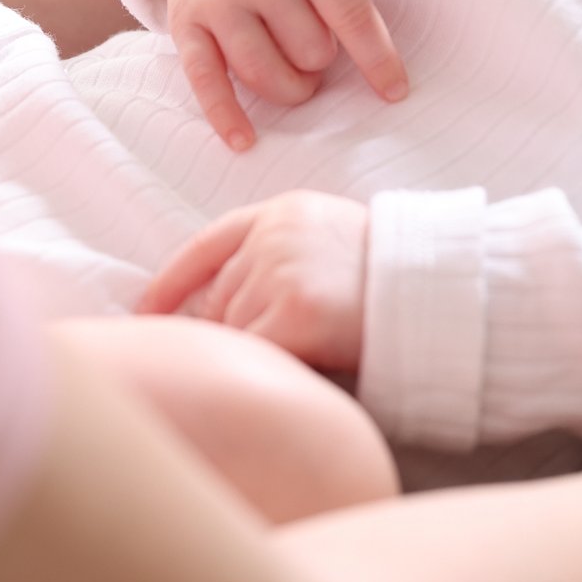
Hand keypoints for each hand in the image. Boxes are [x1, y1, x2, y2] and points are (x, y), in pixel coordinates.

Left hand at [135, 192, 370, 375]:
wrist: (439, 288)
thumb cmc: (390, 277)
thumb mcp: (329, 239)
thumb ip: (276, 254)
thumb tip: (213, 306)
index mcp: (282, 213)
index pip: (205, 246)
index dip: (169, 284)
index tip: (143, 313)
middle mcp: (273, 238)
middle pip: (218, 299)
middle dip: (233, 331)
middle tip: (267, 349)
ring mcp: (280, 273)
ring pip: (233, 330)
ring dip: (257, 350)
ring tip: (305, 351)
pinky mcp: (293, 315)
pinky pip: (254, 354)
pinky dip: (267, 369)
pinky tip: (298, 369)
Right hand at [140, 0, 414, 149]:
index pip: (349, 13)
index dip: (376, 58)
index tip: (395, 92)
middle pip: (309, 51)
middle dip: (321, 61)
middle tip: (316, 46)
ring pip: (263, 73)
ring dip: (289, 89)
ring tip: (297, 77)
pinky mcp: (186, 23)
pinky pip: (205, 79)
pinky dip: (225, 115)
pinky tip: (245, 141)